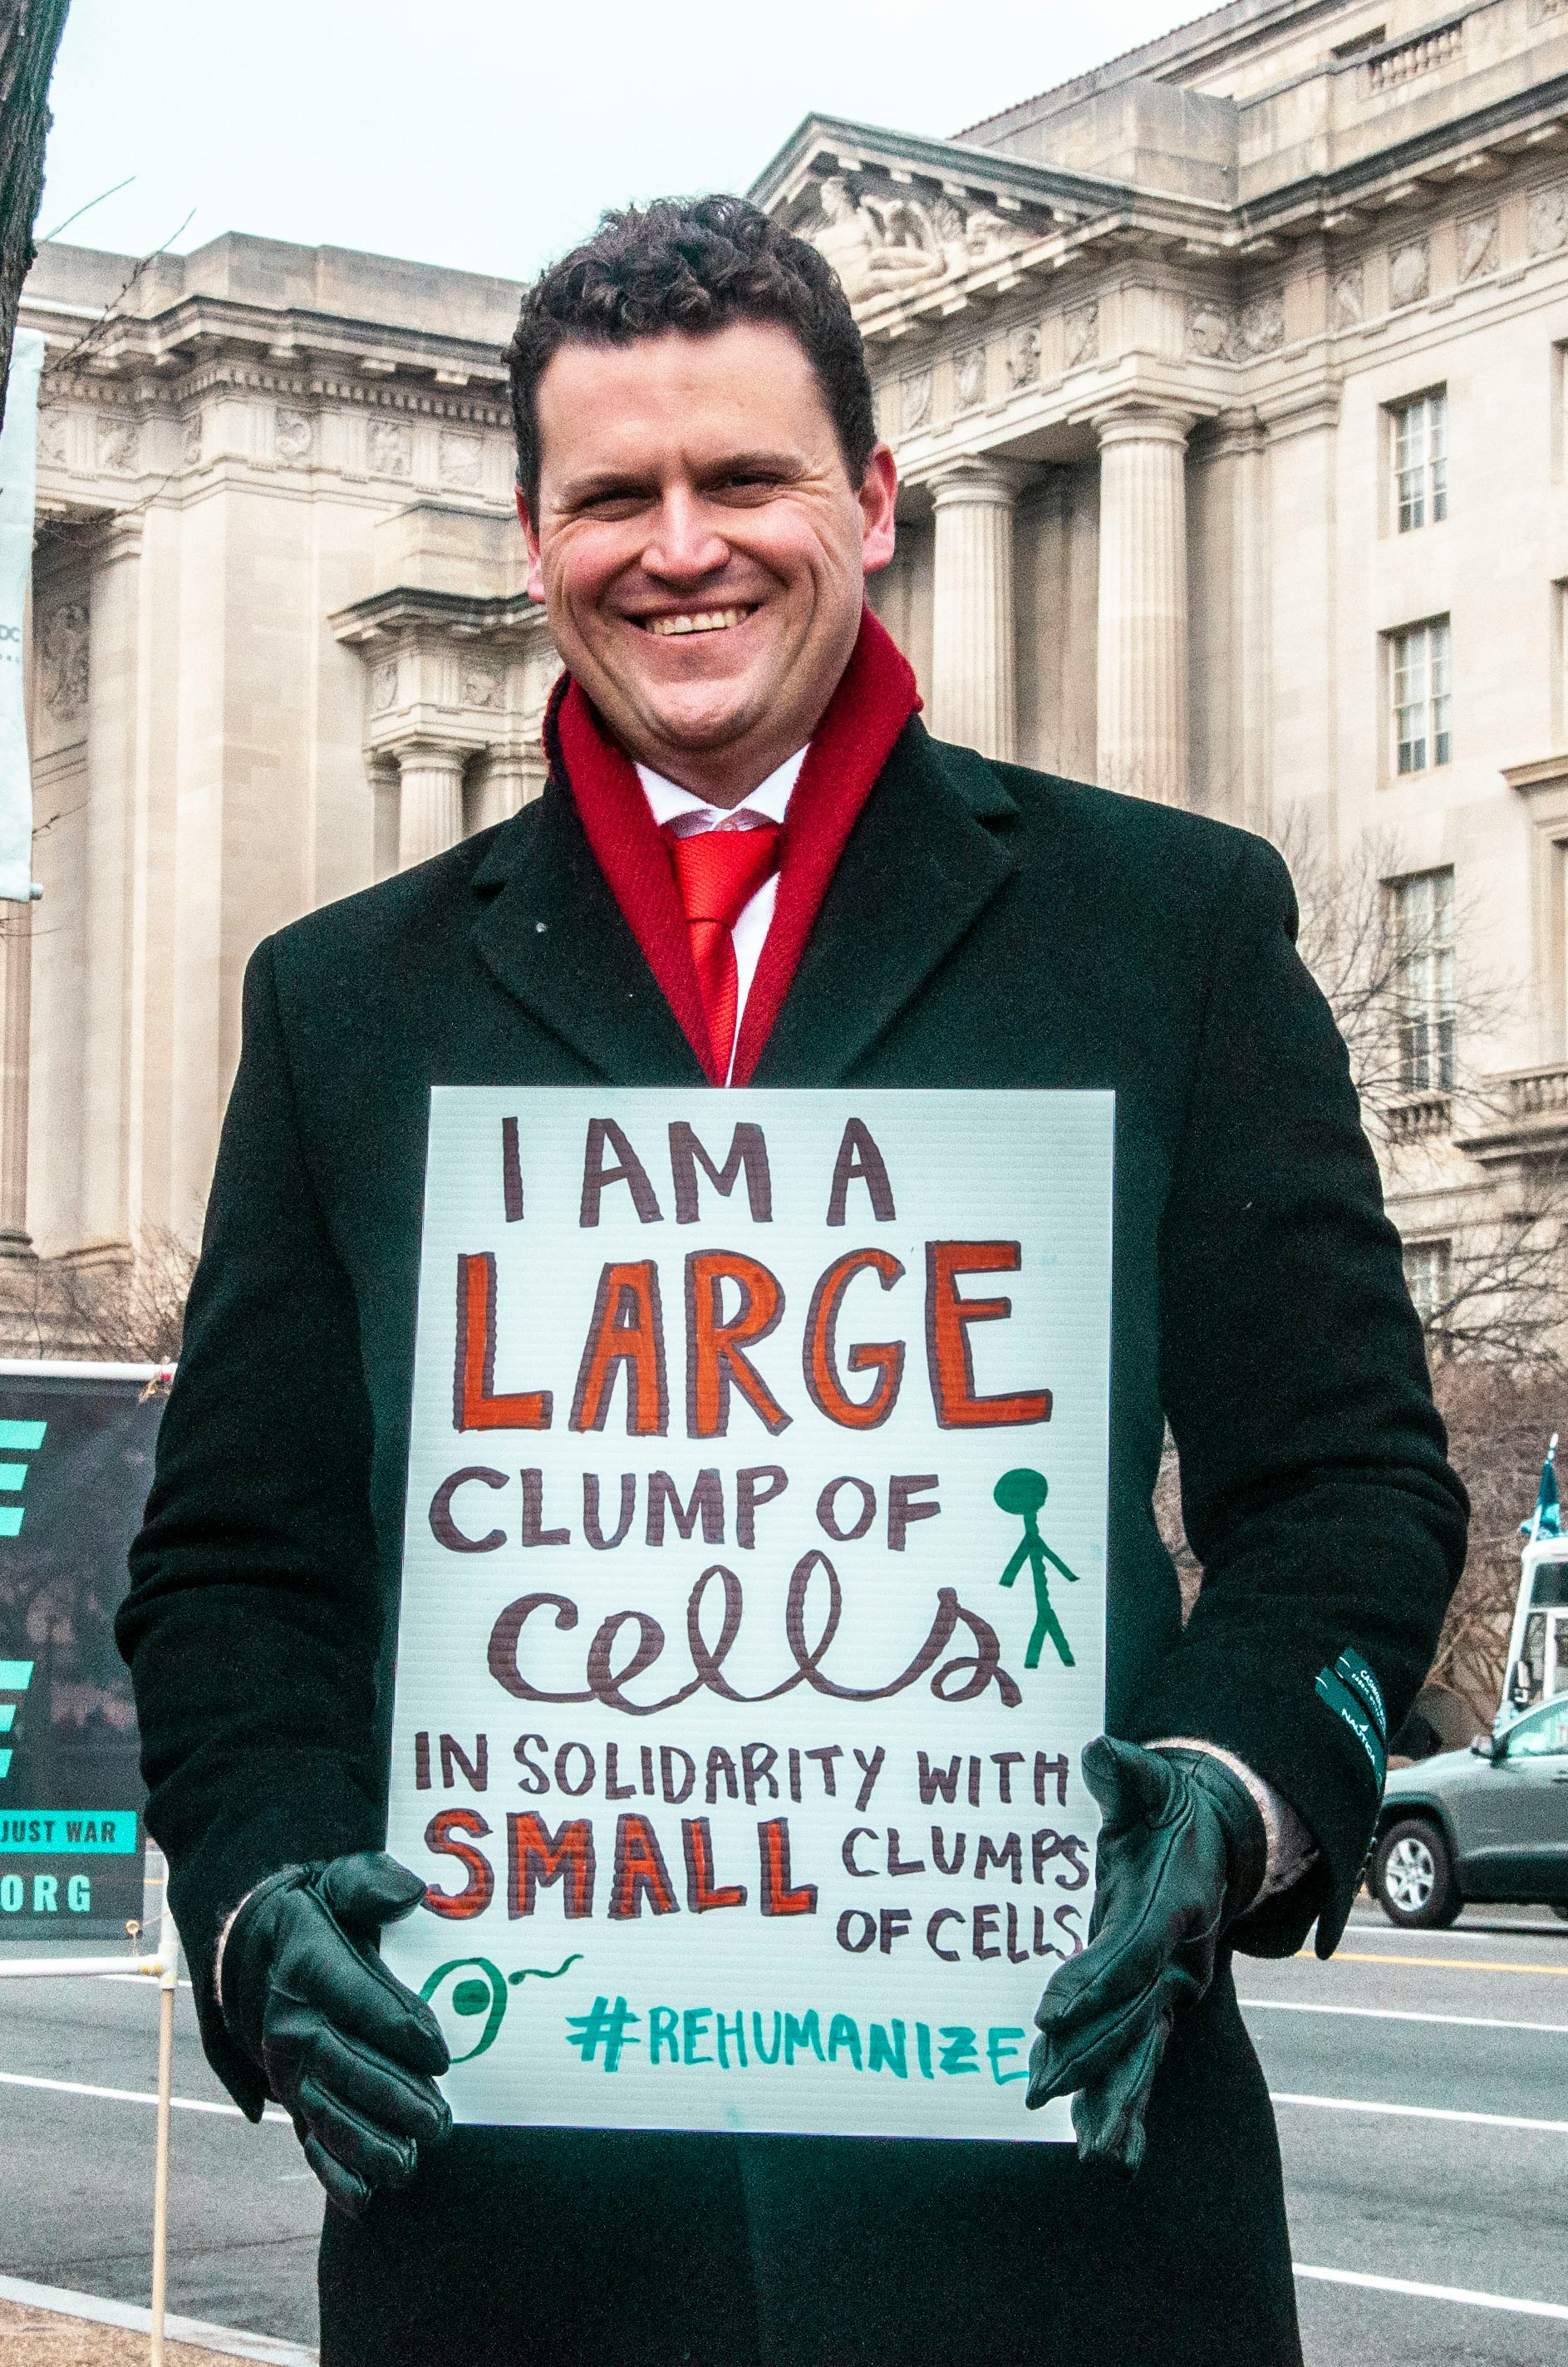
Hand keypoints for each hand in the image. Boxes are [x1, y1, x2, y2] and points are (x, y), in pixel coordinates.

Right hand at [220, 1850, 451, 2217]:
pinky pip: (309, 2140)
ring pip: (325, 2111)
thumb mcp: (340, 1880)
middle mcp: (290, 2020)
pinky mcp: (293, 2098)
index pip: (353, 1995)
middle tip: (439, 2121)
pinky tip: (364, 2200)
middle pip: (341, 2063)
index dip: (395, 2023)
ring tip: (409, 2164)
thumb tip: (409, 1893)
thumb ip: (372, 1883)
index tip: (440, 2050)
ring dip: (366, 2143)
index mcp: (307, 1964)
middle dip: (391, 2096)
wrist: (261, 1946)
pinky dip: (333, 2174)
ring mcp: (288, 2067)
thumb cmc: (321, 1911)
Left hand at [1026, 1737, 1265, 2174]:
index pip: (1132, 1950)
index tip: (1049, 2011)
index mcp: (1174, 1904)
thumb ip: (1126, 1773)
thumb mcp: (1151, 1782)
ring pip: (1143, 2051)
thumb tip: (1099, 1752)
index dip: (1095, 1982)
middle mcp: (1178, 1956)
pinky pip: (1142, 2058)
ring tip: (1091, 2150)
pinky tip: (1112, 2150)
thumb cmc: (1167, 1807)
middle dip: (1090, 2055)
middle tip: (1038, 2086)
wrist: (1212, 1839)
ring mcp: (1168, 1986)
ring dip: (1114, 2097)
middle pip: (1135, 2015)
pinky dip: (1130, 2104)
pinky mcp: (1155, 2002)